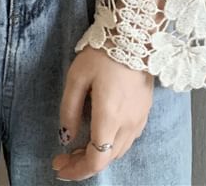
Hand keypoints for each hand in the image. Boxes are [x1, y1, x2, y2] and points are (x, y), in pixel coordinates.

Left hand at [52, 46, 153, 180]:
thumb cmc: (103, 53)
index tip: (59, 167)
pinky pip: (128, 138)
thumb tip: (66, 137)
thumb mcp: (76, 77)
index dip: (77, 170)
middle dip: (84, 163)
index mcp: (110, 117)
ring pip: (119, 151)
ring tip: (79, 148)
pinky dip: (112, 145)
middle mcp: (128, 123)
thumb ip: (69, 110)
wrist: (134, 34)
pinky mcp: (145, 110)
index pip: (96, 160)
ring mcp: (140, 118)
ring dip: (99, 155)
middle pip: (107, 158)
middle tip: (64, 158)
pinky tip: (101, 135)